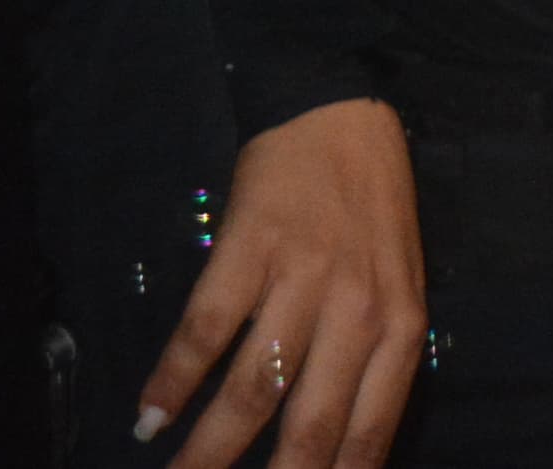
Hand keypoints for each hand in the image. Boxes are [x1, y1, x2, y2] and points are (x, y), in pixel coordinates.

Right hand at [139, 99, 425, 468]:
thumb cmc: (373, 210)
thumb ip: (376, 356)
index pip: (371, 429)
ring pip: (250, 393)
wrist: (340, 116)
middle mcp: (358, 312)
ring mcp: (302, 280)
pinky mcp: (249, 250)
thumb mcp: (398, 283)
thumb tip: (343, 442)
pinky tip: (150, 415)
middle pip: (307, 428)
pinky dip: (172, 383)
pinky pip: (205, 333)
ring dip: (206, 450)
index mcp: (402, 326)